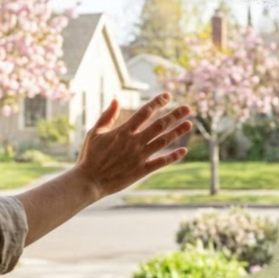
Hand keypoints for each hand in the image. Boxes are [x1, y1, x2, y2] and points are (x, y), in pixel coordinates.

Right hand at [73, 93, 193, 198]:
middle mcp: (134, 142)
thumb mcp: (94, 133)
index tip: (167, 95)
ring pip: (163, 141)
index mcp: (123, 131)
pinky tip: (184, 150)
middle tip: (187, 108)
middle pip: (159, 125)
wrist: (89, 181)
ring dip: (177, 132)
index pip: (144, 112)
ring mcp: (139, 156)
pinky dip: (172, 157)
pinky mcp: (141, 170)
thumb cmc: (90, 156)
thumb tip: (116, 100)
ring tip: (189, 124)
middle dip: (174, 115)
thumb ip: (107, 116)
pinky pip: (160, 162)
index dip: (157, 103)